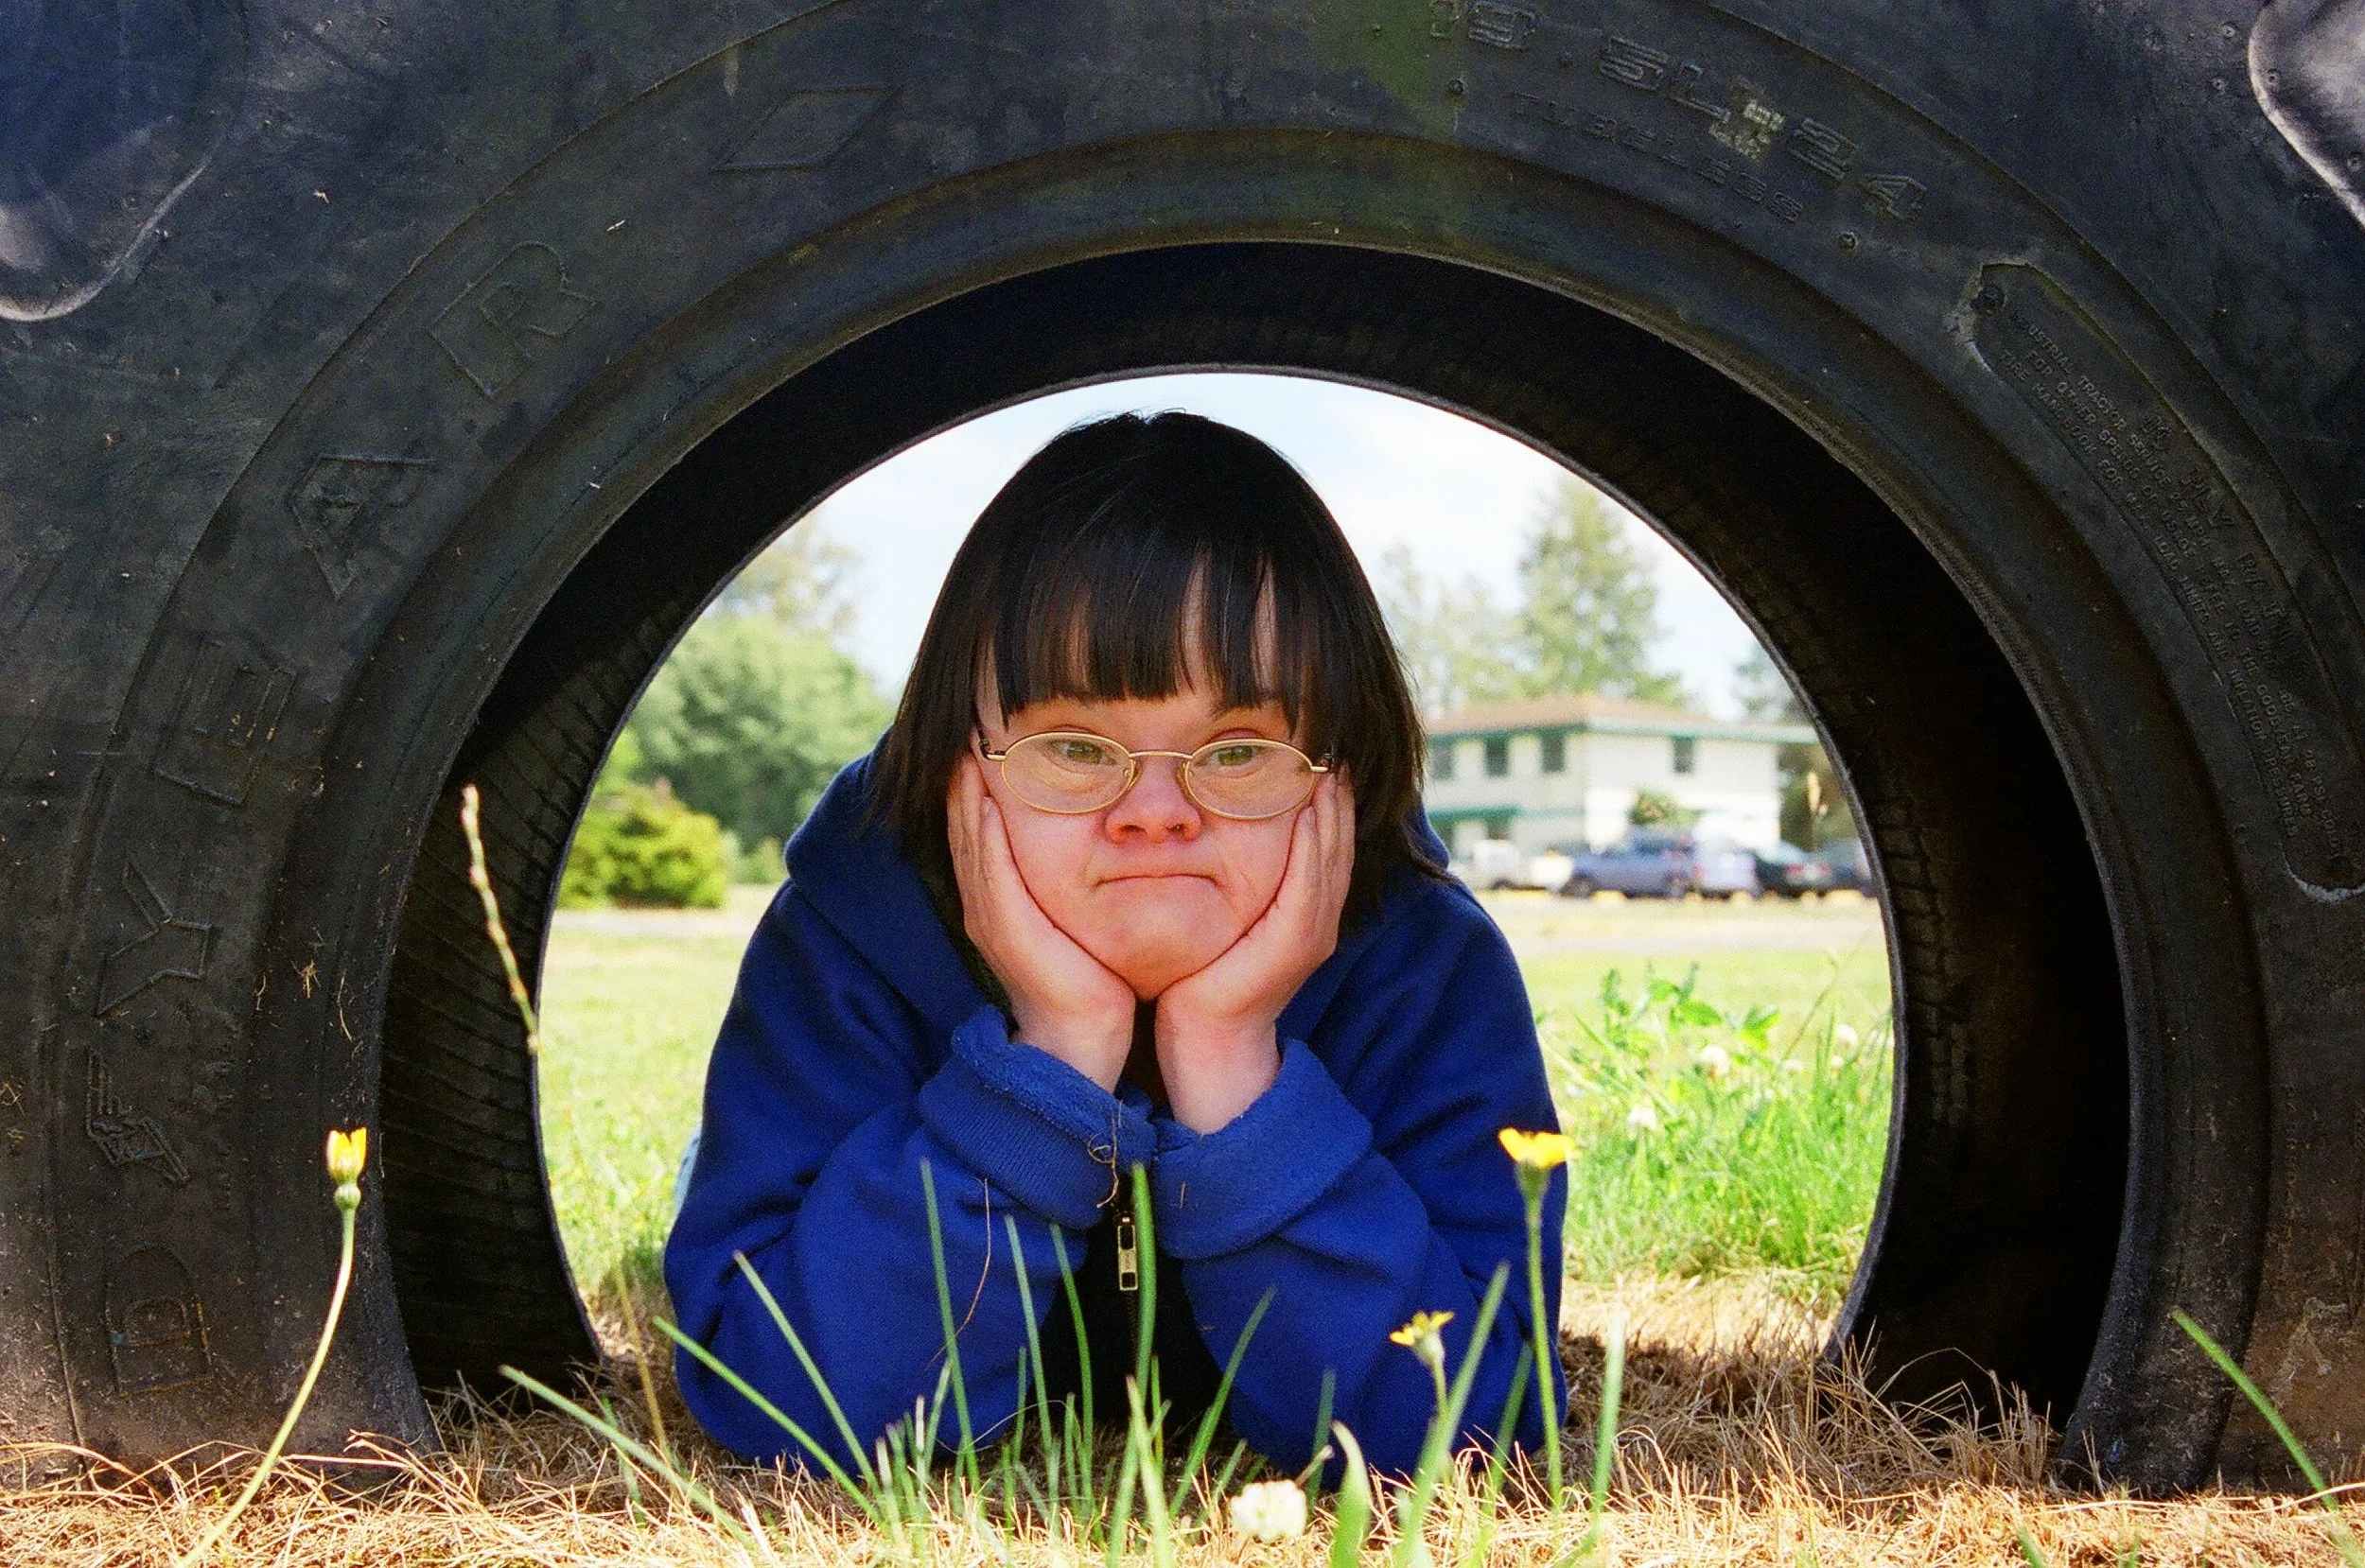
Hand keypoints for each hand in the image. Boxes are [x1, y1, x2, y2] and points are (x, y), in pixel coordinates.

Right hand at [947, 752, 1136, 1089]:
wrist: (1083, 1042)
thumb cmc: (1091, 982)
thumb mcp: (1078, 920)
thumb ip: (1079, 881)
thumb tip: (1109, 836)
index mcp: (1001, 898)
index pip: (982, 826)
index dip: (978, 782)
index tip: (987, 734)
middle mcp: (986, 902)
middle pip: (967, 823)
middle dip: (965, 774)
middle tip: (967, 723)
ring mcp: (990, 914)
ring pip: (971, 837)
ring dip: (966, 791)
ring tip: (968, 743)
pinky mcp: (1004, 927)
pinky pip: (988, 866)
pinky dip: (982, 828)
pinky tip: (986, 792)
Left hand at [1156, 772, 1355, 1131]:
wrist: (1205, 1039)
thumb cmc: (1203, 980)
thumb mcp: (1227, 922)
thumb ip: (1236, 887)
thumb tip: (1211, 835)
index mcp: (1305, 915)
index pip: (1325, 847)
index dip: (1328, 804)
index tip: (1319, 759)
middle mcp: (1319, 921)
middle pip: (1338, 844)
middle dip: (1336, 796)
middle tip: (1330, 749)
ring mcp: (1312, 932)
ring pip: (1331, 856)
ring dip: (1332, 810)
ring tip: (1326, 766)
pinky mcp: (1296, 942)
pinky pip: (1310, 881)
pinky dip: (1314, 843)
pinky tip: (1309, 809)